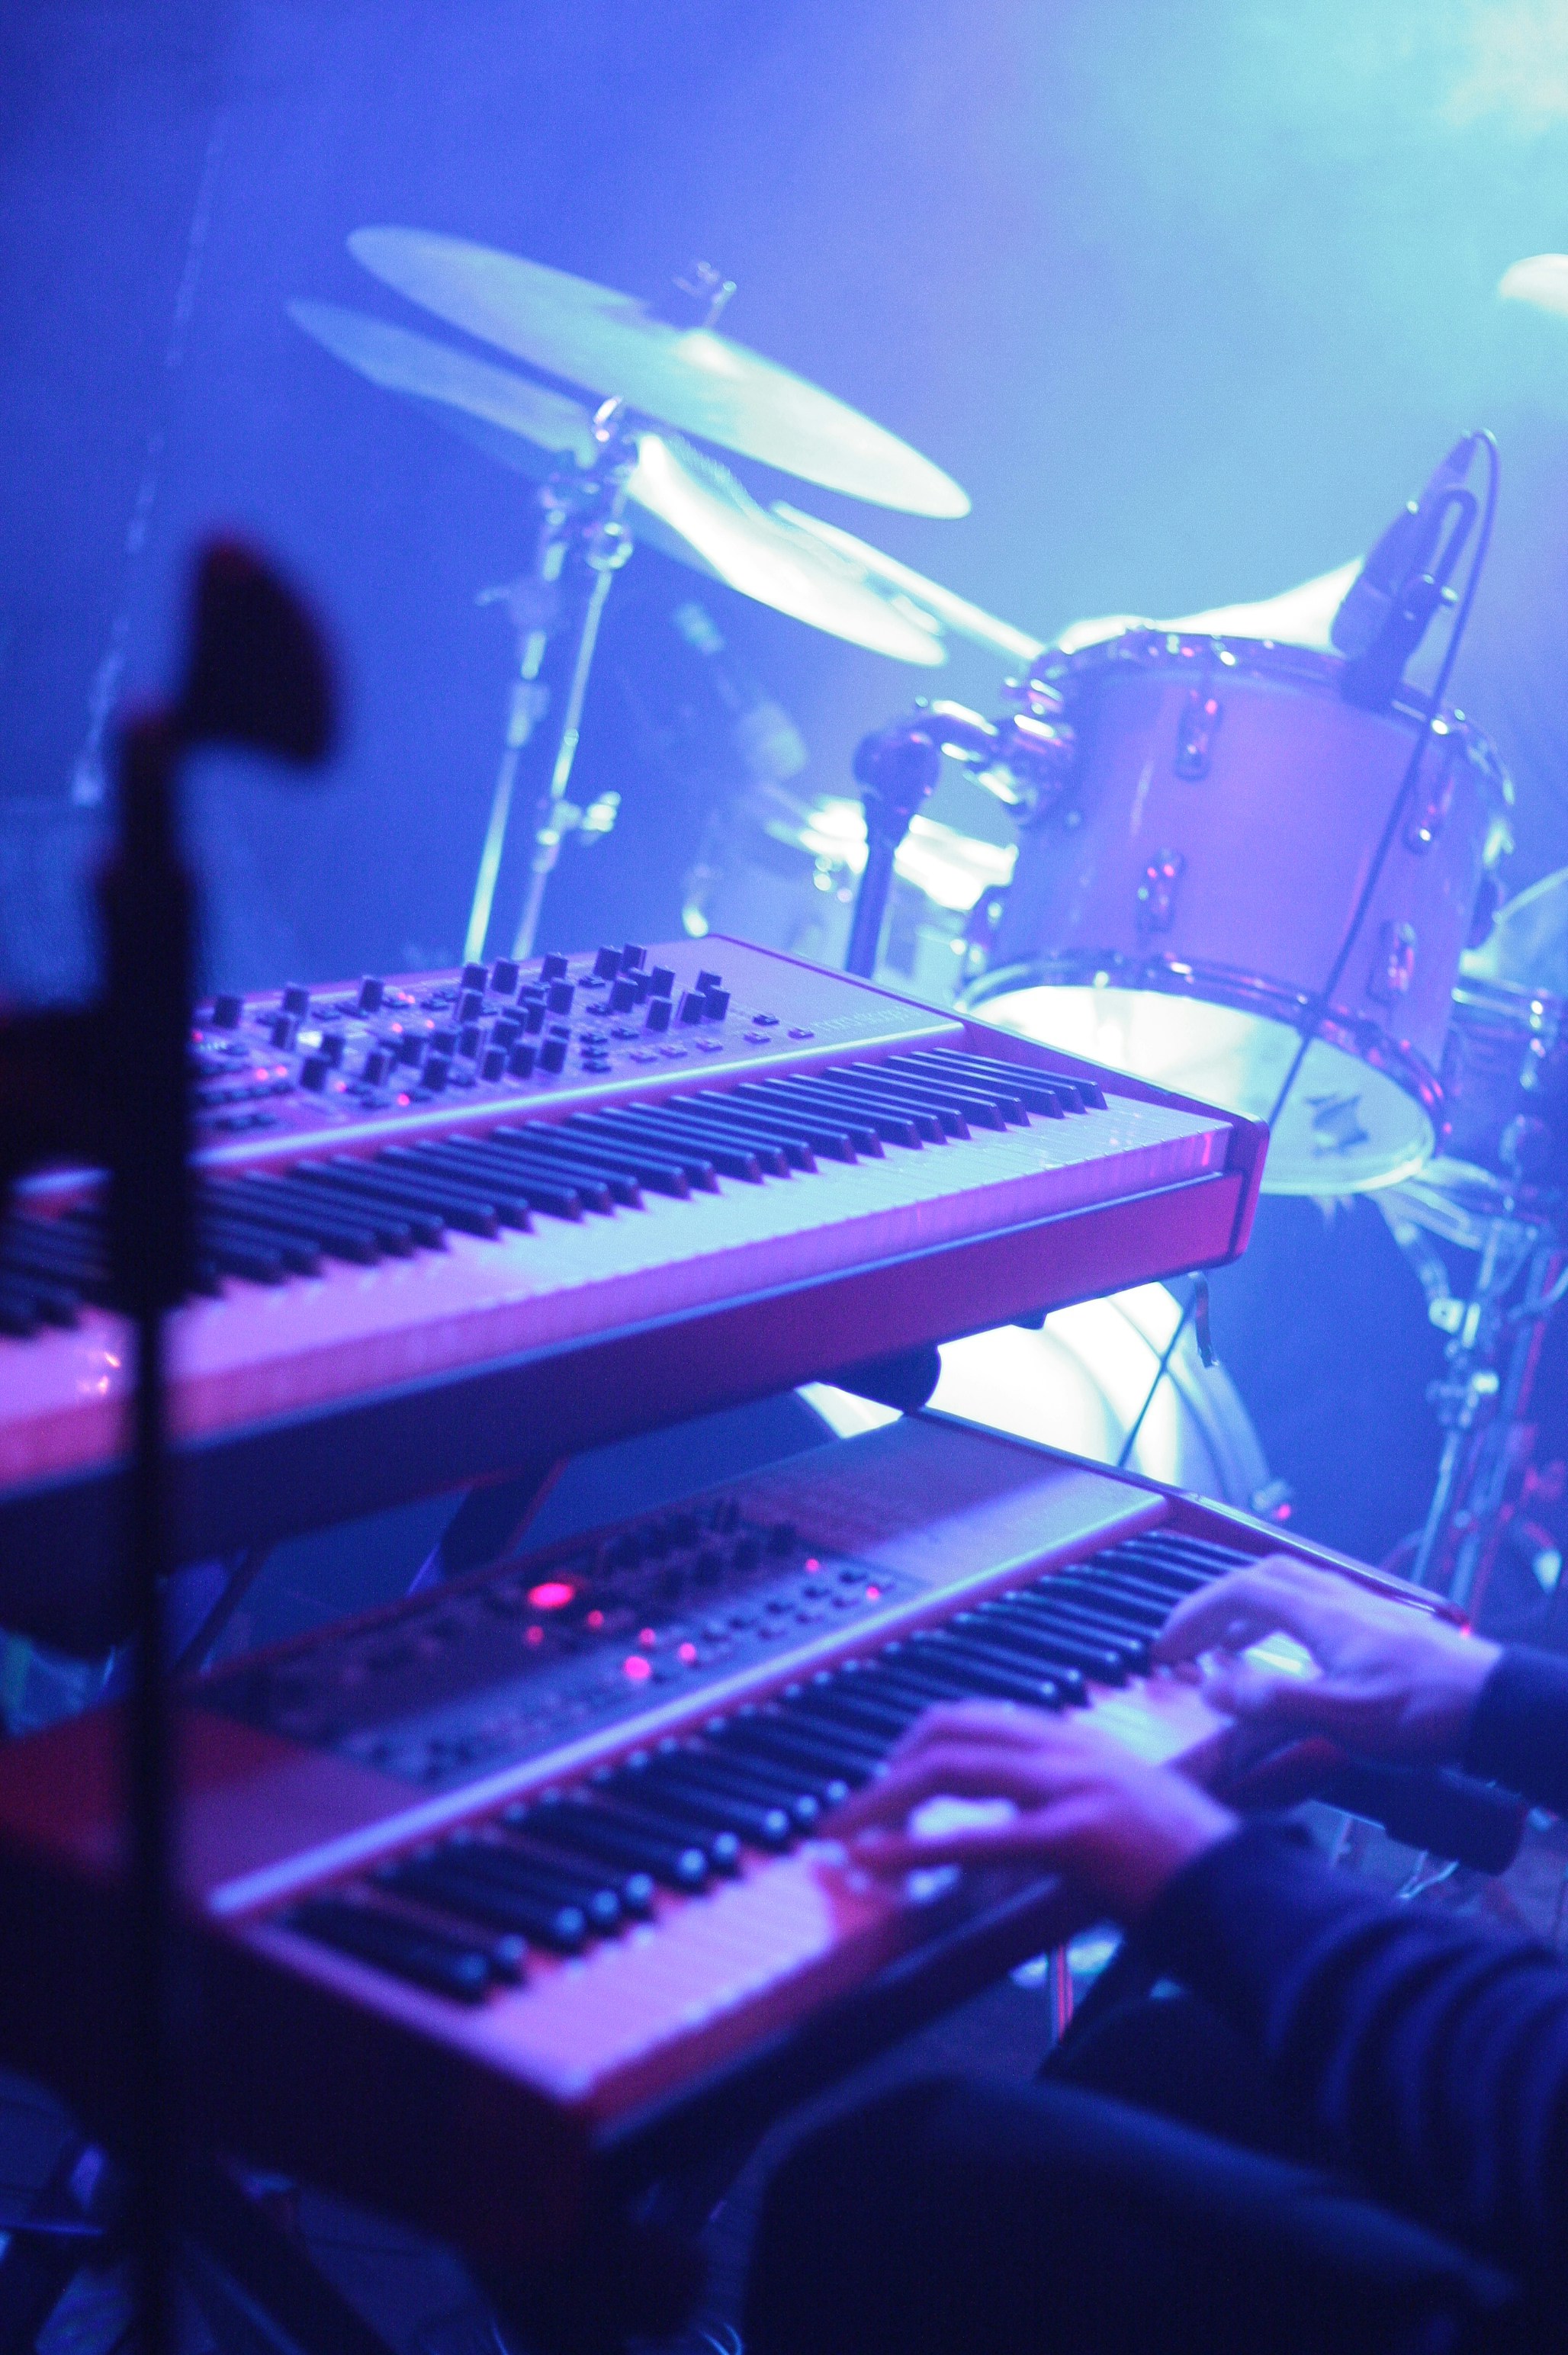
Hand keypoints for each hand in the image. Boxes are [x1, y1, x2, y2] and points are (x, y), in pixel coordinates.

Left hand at [827, 1701, 1236, 1922]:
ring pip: (952, 1769)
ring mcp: (1072, 1787)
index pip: (977, 1718)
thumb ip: (1058, 1812)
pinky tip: (877, 1862)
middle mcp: (1069, 1750)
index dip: (918, 1742)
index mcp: (1078, 1743)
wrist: (1247, 1894)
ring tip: (838, 1832)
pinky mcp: (1077, 1835)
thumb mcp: (1116, 1818)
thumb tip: (1002, 1833)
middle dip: (887, 1765)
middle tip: (848, 1809)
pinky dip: (914, 1849)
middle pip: (951, 1732)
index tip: (885, 1778)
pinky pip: (978, 1838)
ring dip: (882, 1801)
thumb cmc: (1188, 1869)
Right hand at [1152, 1555, 1500, 1765]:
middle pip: (1258, 1577)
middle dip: (1213, 1605)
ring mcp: (1360, 1607)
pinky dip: (1281, 1618)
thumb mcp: (1340, 1718)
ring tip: (1225, 1647)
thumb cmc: (1423, 1714)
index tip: (1165, 1645)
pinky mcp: (1380, 1624)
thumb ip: (1271, 1700)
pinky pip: (1313, 1602)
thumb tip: (1213, 1687)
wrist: (1494, 1706)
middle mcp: (1336, 1598)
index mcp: (1319, 1613)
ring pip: (1288, 1586)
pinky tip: (1287, 1653)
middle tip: (1187, 1641)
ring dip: (1245, 1610)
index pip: (1237, 1591)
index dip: (1192, 1614)